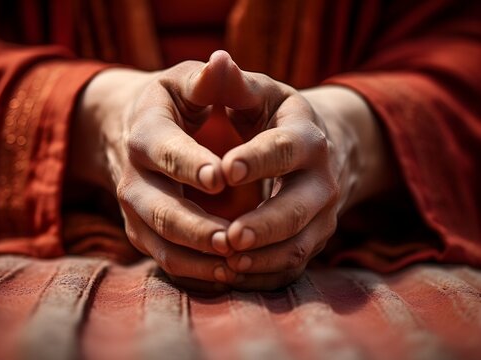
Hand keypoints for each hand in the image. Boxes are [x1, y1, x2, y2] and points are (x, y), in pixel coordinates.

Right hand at [72, 60, 251, 285]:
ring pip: (159, 241)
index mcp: (144, 131)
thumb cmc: (174, 104)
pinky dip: (191, 270)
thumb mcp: (186, 81)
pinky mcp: (142, 230)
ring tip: (232, 264)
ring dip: (195, 255)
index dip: (189, 164)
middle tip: (232, 238)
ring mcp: (134, 207)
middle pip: (157, 207)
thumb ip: (205, 79)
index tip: (222, 177)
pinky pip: (163, 258)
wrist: (139, 132)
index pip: (163, 149)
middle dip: (194, 225)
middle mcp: (132, 174)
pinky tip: (224, 274)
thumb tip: (221, 61)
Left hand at [203, 53, 395, 290]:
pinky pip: (294, 266)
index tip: (224, 171)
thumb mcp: (257, 94)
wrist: (307, 150)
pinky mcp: (312, 239)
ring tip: (229, 262)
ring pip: (300, 245)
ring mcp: (322, 215)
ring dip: (266, 257)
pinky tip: (236, 275)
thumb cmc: (271, 117)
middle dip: (266, 223)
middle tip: (230, 235)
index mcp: (306, 136)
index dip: (257, 160)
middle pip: (300, 208)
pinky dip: (267, 274)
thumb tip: (216, 59)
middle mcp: (321, 179)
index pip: (285, 148)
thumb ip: (235, 84)